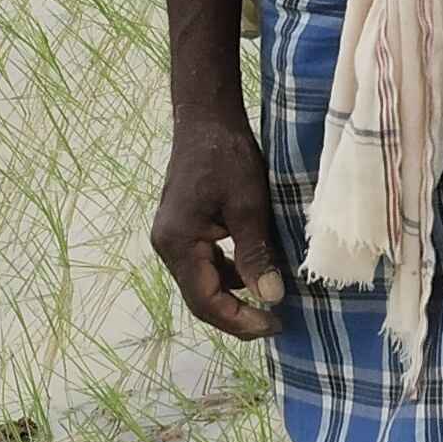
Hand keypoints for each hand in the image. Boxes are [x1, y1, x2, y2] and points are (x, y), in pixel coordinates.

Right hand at [151, 111, 288, 339]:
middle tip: (275, 321)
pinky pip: (205, 264)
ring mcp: (174, 238)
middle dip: (237, 314)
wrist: (206, 118)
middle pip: (200, 298)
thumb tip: (270, 298)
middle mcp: (167, 246)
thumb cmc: (226, 156)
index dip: (239, 320)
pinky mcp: (184, 229)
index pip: (205, 301)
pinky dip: (229, 274)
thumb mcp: (248, 206)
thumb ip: (256, 254)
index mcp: (177, 243)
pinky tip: (255, 272)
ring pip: (203, 282)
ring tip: (270, 302)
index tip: (274, 323)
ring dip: (234, 295)